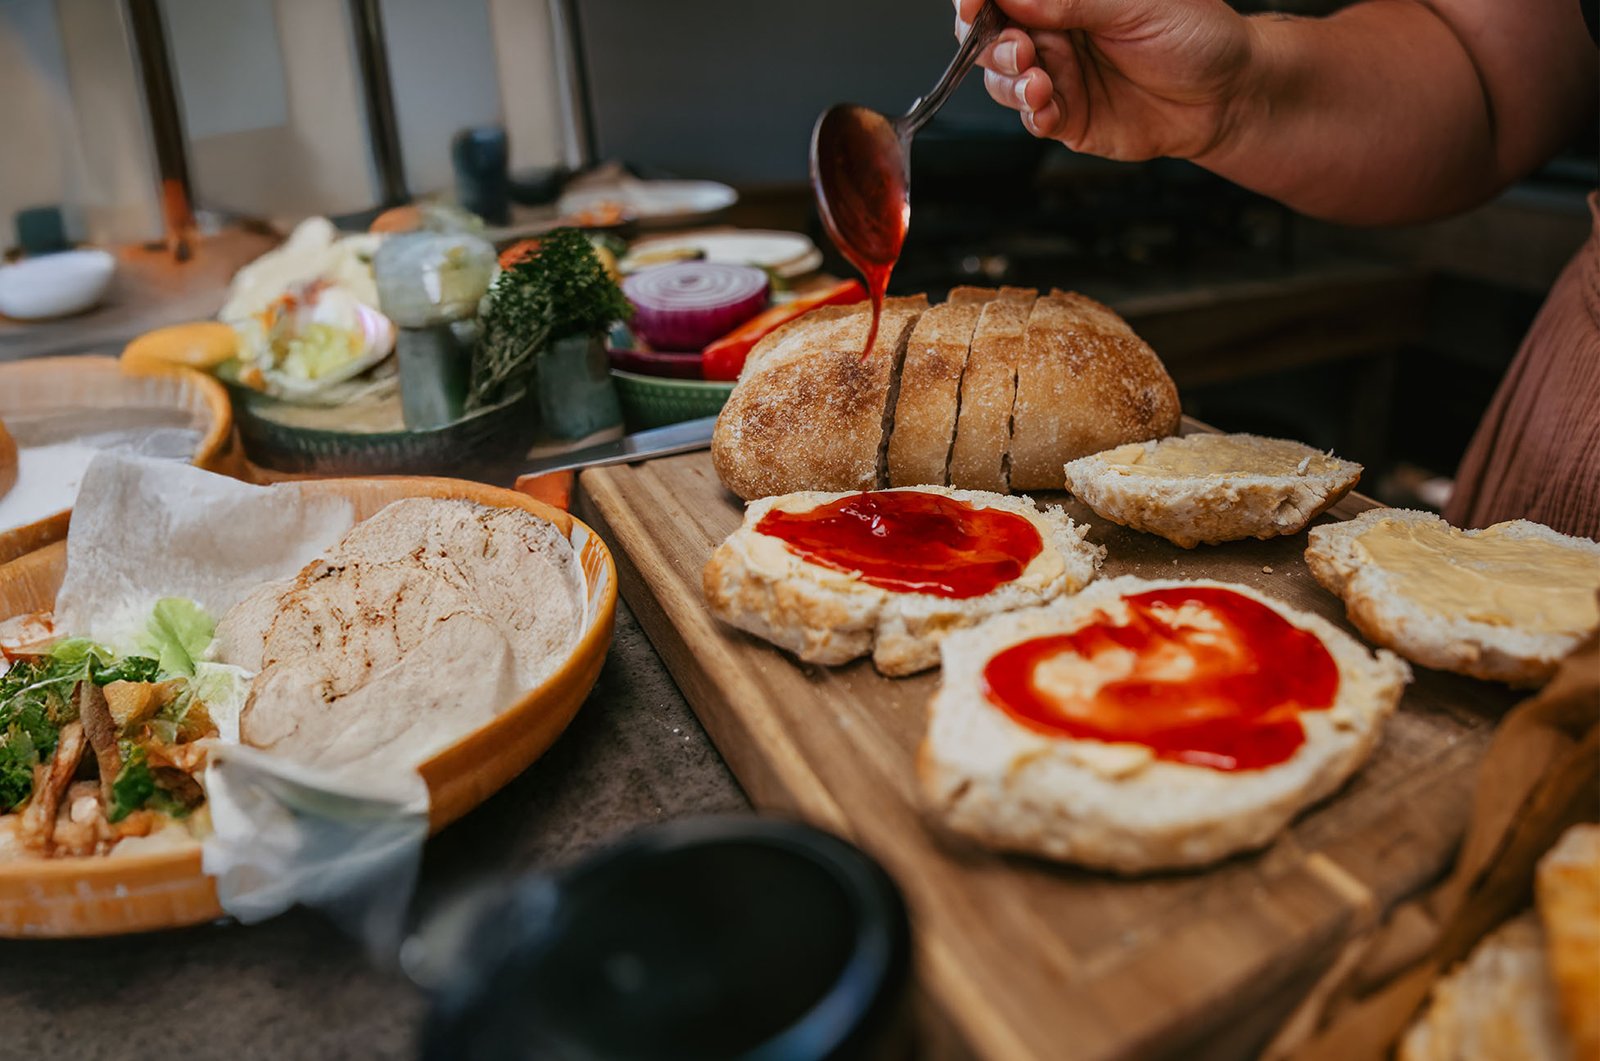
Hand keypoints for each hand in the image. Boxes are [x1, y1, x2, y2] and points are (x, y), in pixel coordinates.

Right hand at [955, 0, 1254, 161]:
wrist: (1226, 95)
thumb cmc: (1194, 35)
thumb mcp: (1136, 4)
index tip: (973, 3)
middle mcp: (1053, 30)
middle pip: (989, 34)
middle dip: (991, 43)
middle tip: (1018, 49)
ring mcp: (1057, 74)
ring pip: (1001, 78)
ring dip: (1009, 81)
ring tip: (1038, 82)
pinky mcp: (1066, 117)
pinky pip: (1031, 117)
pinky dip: (1032, 113)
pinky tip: (1047, 107)